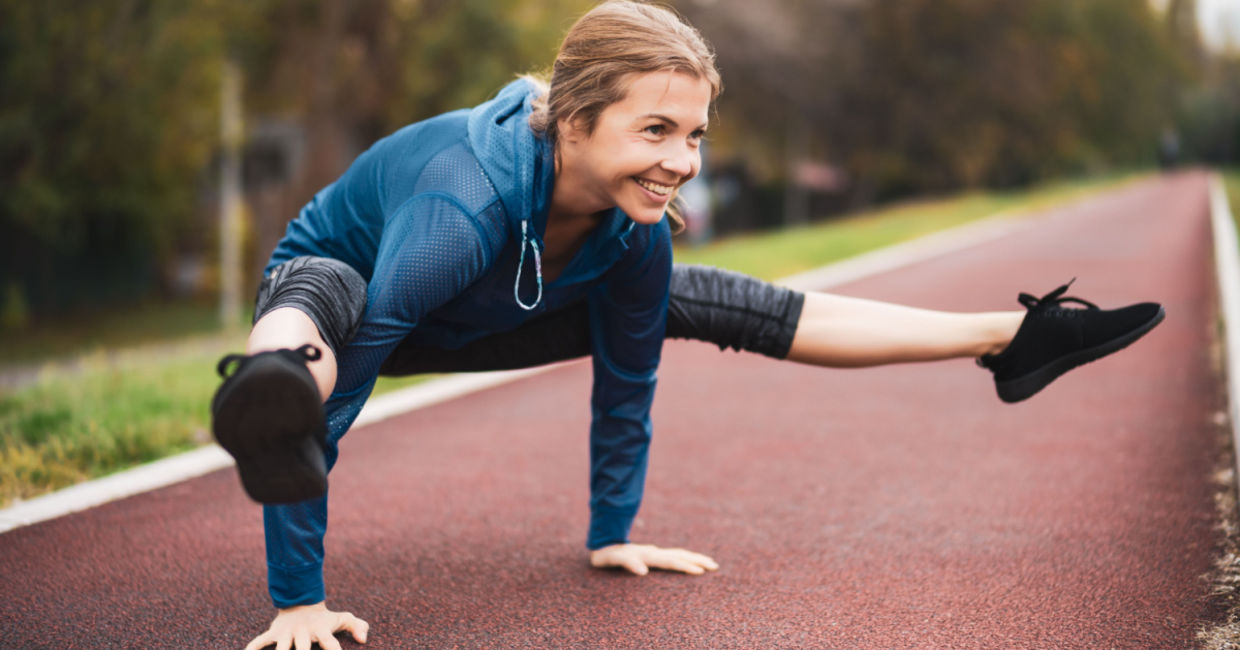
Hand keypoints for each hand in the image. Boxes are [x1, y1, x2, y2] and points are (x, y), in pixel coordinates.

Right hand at [244, 602, 368, 649]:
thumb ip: (357, 626)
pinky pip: (260, 641)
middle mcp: (304, 633)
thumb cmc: (325, 618)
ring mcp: (287, 633)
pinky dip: (253, 647)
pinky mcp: (274, 632)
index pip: (331, 644)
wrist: (301, 602)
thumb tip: (363, 640)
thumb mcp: (343, 619)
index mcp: (321, 631)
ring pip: (281, 648)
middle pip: (302, 648)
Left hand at [589, 543, 718, 575]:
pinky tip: (690, 563)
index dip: (685, 566)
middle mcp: (653, 553)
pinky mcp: (652, 556)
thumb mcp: (613, 559)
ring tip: (709, 563)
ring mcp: (654, 553)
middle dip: (697, 560)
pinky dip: (685, 559)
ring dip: (694, 559)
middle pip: (679, 555)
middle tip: (714, 566)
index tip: (700, 572)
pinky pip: (673, 557)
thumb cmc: (607, 555)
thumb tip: (643, 571)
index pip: (671, 561)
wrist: (601, 543)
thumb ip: (627, 563)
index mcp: (647, 555)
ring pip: (678, 554)